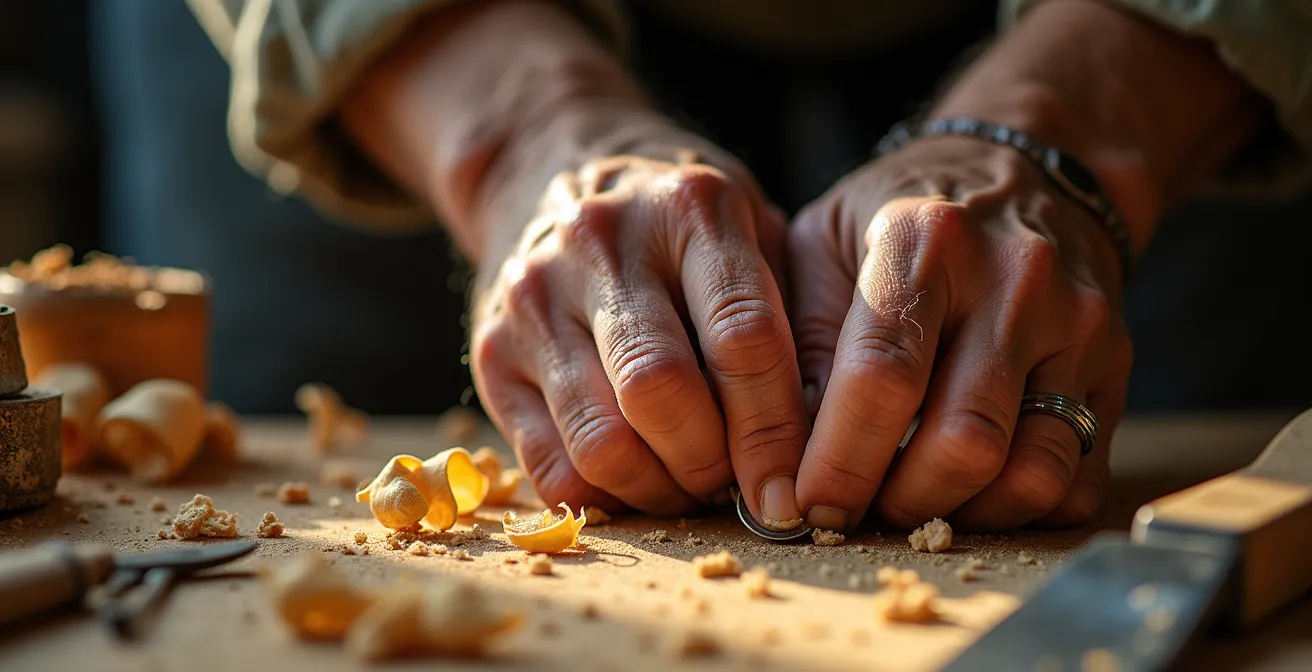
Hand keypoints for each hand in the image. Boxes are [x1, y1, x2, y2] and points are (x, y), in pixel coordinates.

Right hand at [470, 145, 810, 518]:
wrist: (553, 170)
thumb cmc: (680, 222)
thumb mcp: (750, 226)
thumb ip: (790, 314)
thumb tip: (820, 443)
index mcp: (689, 209)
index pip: (742, 339)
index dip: (775, 429)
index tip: (795, 484)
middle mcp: (600, 245)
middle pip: (661, 393)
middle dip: (712, 464)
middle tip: (738, 484)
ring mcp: (535, 298)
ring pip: (602, 440)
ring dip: (658, 489)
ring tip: (688, 483)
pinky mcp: (491, 351)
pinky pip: (548, 463)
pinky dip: (603, 495)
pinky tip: (636, 479)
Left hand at [788, 136, 1132, 531]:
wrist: (1021, 168)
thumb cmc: (900, 217)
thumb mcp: (823, 241)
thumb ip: (800, 341)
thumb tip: (784, 457)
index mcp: (923, 240)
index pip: (883, 378)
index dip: (840, 461)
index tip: (805, 504)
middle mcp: (1014, 279)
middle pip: (963, 441)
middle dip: (899, 502)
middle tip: (857, 511)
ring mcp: (1076, 322)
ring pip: (1031, 472)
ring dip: (962, 515)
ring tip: (911, 504)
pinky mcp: (1115, 361)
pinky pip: (1079, 476)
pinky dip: (1019, 512)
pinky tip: (968, 493)